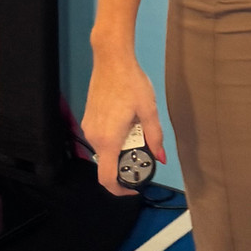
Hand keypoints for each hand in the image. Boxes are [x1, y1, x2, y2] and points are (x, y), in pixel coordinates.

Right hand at [82, 52, 166, 195]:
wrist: (112, 60)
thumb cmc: (131, 83)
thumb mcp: (149, 110)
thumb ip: (154, 136)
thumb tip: (161, 157)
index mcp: (108, 140)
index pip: (107, 178)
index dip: (120, 189)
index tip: (134, 187)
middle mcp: (94, 137)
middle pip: (108, 164)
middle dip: (126, 162)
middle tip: (143, 148)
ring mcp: (88, 128)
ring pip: (105, 150)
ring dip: (121, 148)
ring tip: (136, 129)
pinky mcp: (88, 119)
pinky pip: (101, 138)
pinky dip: (114, 138)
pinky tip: (126, 121)